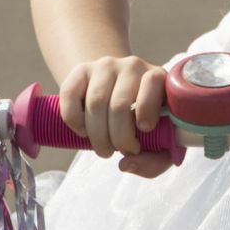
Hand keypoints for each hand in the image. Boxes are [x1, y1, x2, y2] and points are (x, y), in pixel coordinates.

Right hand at [58, 55, 172, 177]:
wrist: (118, 94)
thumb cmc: (143, 121)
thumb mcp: (160, 142)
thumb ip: (155, 161)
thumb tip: (127, 163)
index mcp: (159, 78)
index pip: (153, 83)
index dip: (147, 111)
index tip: (144, 131)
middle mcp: (133, 66)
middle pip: (118, 106)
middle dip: (118, 139)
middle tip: (120, 151)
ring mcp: (105, 66)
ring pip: (94, 103)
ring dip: (97, 136)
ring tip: (104, 148)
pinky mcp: (81, 70)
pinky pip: (70, 94)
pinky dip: (73, 119)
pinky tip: (83, 131)